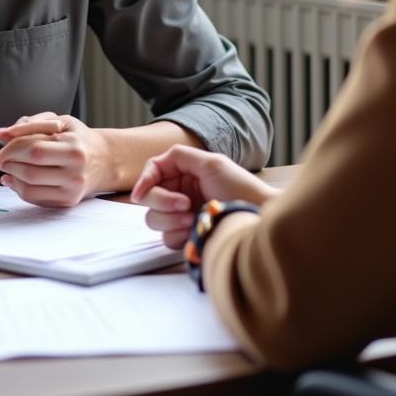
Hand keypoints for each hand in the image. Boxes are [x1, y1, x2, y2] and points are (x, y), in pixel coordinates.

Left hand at [0, 112, 109, 207]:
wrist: (104, 160)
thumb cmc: (78, 138)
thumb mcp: (60, 122)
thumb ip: (31, 125)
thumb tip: (2, 134)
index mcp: (74, 146)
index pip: (34, 148)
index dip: (11, 147)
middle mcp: (75, 170)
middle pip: (30, 170)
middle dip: (8, 162)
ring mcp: (72, 189)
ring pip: (29, 186)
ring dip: (10, 175)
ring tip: (6, 166)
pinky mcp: (67, 201)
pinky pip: (34, 198)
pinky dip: (18, 188)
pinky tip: (13, 178)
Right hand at [130, 144, 276, 248]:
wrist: (256, 220)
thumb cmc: (240, 191)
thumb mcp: (212, 163)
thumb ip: (179, 156)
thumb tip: (152, 166)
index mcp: (185, 173)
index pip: (153, 173)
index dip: (143, 182)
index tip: (138, 195)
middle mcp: (180, 193)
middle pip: (149, 198)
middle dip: (164, 202)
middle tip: (185, 204)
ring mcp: (182, 216)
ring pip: (154, 219)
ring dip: (172, 220)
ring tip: (194, 219)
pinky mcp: (186, 237)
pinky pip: (167, 238)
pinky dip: (178, 235)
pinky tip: (196, 231)